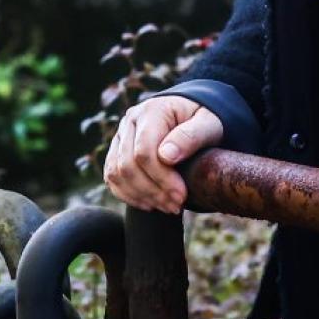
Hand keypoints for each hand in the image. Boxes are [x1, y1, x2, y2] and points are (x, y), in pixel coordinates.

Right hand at [102, 96, 222, 213]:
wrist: (190, 113)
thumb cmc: (202, 119)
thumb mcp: (208, 123)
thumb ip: (191, 136)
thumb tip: (167, 156)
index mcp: (152, 111)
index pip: (145, 151)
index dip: (162, 178)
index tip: (181, 195)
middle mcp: (130, 121)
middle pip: (128, 165)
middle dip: (153, 191)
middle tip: (176, 206)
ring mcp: (120, 135)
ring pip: (116, 173)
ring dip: (140, 196)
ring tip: (166, 207)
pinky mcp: (116, 150)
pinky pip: (111, 177)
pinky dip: (128, 195)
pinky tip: (149, 204)